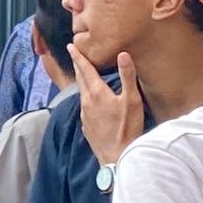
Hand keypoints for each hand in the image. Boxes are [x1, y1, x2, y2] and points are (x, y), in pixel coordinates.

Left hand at [69, 46, 144, 165]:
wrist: (116, 156)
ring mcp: (85, 115)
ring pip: (81, 93)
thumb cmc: (127, 128)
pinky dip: (86, 97)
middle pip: (80, 80)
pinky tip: (90, 101)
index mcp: (96, 93)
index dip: (78, 57)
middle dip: (78, 66)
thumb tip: (123, 54)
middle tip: (74, 55)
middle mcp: (86, 102)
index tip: (70, 46)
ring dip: (81, 82)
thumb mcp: (132, 100)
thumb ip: (127, 76)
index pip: (85, 69)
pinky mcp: (87, 126)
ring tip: (83, 75)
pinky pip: (84, 107)